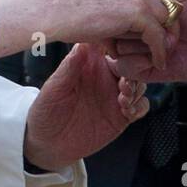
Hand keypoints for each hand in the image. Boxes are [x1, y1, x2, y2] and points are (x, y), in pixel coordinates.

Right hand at [0, 0, 177, 68]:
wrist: (51, 11)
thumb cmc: (65, 11)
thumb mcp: (95, 3)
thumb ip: (113, 11)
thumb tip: (119, 40)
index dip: (157, 15)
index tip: (156, 34)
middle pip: (165, 4)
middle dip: (165, 27)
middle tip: (163, 47)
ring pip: (166, 19)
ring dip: (164, 39)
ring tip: (161, 56)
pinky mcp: (137, 11)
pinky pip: (158, 34)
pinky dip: (159, 50)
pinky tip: (157, 62)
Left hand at [23, 42, 148, 171]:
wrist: (47, 144)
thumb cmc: (45, 111)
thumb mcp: (54, 88)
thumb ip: (69, 67)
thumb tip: (82, 43)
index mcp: (90, 63)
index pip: (112, 45)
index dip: (121, 45)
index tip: (120, 53)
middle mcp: (105, 76)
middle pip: (132, 63)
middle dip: (134, 70)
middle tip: (124, 83)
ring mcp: (115, 95)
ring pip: (140, 83)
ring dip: (137, 88)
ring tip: (123, 99)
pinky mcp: (121, 115)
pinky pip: (141, 106)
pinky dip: (139, 106)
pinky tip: (127, 112)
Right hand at [103, 0, 186, 93]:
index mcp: (140, 9)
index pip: (116, 5)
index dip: (127, 5)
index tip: (141, 5)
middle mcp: (135, 29)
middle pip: (114, 27)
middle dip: (137, 28)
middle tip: (163, 27)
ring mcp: (136, 49)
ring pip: (117, 47)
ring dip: (142, 46)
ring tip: (162, 43)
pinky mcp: (140, 68)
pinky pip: (123, 65)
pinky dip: (140, 62)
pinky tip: (154, 58)